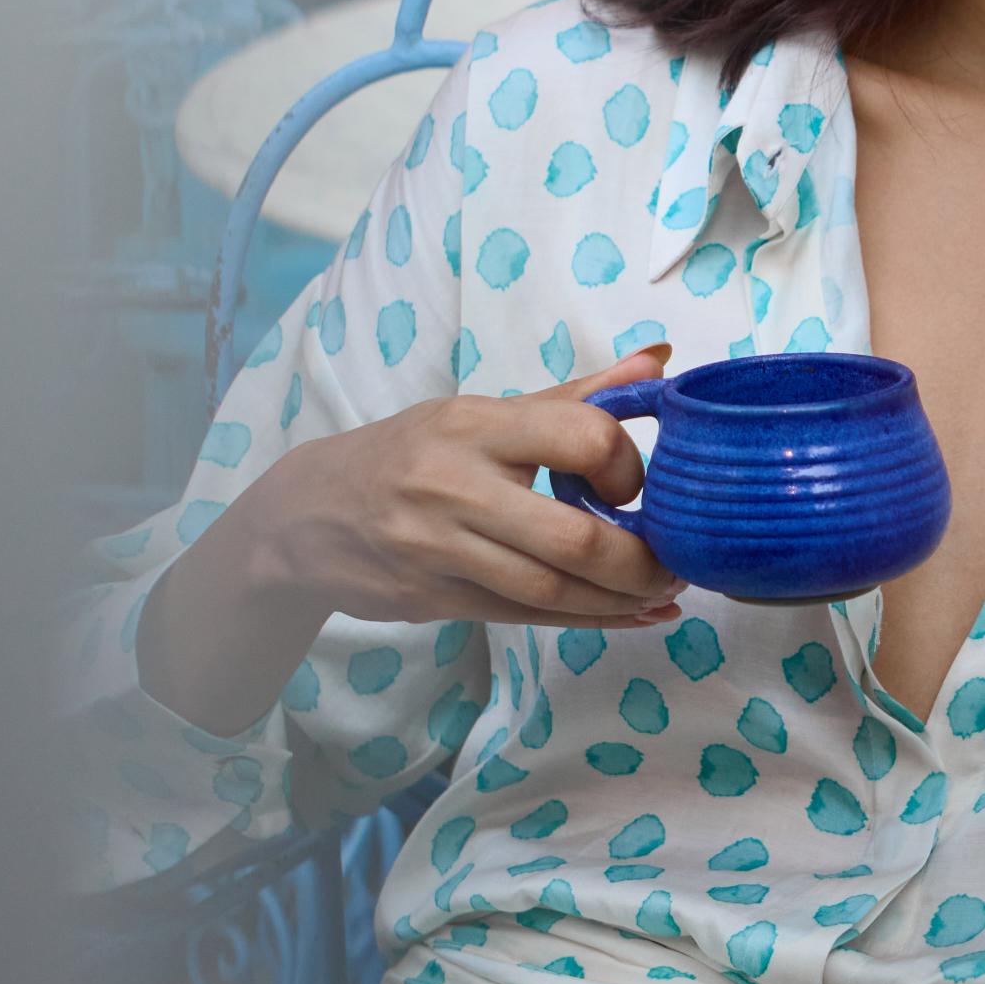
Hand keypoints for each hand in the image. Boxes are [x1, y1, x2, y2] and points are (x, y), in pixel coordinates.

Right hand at [137, 351, 676, 736]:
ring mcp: (440, 549)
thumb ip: (575, 396)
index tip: (636, 484)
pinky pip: (530, 618)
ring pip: (553, 591)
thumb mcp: (481, 414)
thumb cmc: (411, 454)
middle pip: (572, 537)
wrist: (307, 515)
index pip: (580, 436)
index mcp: (474, 425)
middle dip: (642, 560)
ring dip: (623, 599)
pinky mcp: (435, 600)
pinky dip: (591, 621)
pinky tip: (635, 616)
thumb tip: (659, 363)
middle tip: (677, 561)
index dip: (628, 466)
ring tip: (662, 592)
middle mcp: (455, 486)